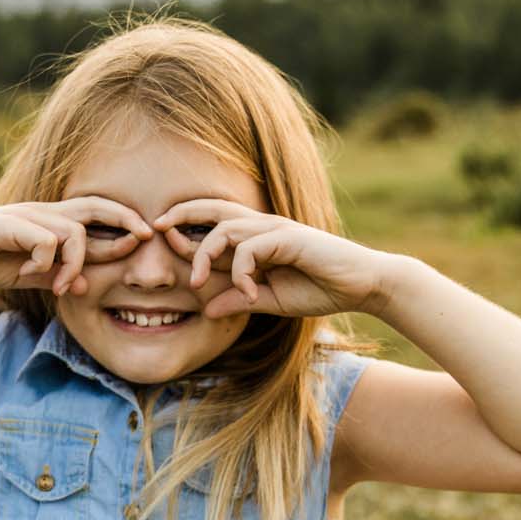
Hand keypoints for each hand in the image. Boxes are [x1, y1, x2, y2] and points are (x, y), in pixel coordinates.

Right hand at [0, 197, 151, 292]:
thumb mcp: (26, 273)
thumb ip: (54, 276)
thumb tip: (83, 287)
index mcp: (51, 222)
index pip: (97, 216)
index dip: (124, 226)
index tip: (142, 243)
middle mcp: (44, 213)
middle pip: (95, 206)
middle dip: (125, 219)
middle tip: (144, 238)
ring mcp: (28, 218)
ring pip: (73, 231)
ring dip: (76, 262)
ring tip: (62, 286)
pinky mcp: (10, 226)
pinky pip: (44, 240)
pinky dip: (45, 261)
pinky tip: (31, 275)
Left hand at [155, 199, 399, 319]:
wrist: (363, 286)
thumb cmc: (322, 288)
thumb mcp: (272, 300)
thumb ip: (241, 300)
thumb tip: (207, 309)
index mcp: (258, 237)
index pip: (214, 223)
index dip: (186, 230)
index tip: (163, 244)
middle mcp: (263, 226)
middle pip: (213, 209)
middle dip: (181, 215)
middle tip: (157, 231)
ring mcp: (276, 229)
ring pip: (225, 228)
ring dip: (204, 254)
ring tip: (197, 281)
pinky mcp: (289, 238)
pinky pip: (250, 248)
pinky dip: (241, 272)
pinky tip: (249, 293)